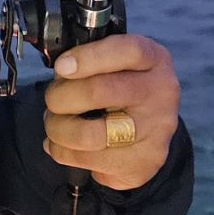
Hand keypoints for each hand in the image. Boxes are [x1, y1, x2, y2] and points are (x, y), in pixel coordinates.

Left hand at [42, 33, 180, 191]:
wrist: (151, 130)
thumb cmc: (124, 88)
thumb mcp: (119, 63)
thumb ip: (92, 59)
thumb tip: (61, 70)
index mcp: (155, 60)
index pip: (128, 51)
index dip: (89, 57)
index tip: (62, 67)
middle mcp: (161, 95)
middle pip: (100, 92)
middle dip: (60, 97)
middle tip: (52, 100)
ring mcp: (155, 132)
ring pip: (89, 134)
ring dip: (58, 129)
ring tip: (55, 124)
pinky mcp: (143, 163)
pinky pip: (88, 160)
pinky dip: (63, 152)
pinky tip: (63, 145)